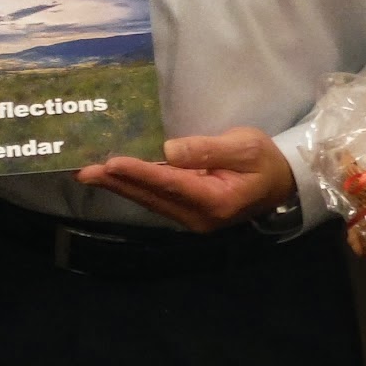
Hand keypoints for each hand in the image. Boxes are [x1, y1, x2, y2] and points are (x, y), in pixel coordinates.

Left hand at [75, 127, 295, 232]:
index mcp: (216, 200)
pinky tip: (115, 178)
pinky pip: (156, 200)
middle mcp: (199, 216)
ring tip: (90, 174)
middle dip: (117, 182)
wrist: (281, 183)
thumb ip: (207, 149)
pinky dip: (134, 188)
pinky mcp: (187, 213)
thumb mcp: (244, 147)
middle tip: (84, 171)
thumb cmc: (264, 161)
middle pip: (152, 196)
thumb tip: (169, 148)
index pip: (171, 183)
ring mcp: (192, 218)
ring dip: (120, 186)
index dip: (140, 172)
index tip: (112, 163)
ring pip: (150, 200)